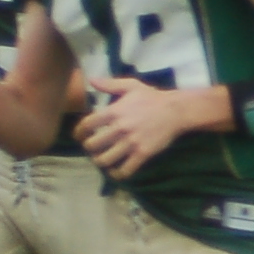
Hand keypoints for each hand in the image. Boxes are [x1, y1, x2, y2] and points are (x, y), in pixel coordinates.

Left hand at [75, 74, 202, 179]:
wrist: (175, 110)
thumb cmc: (152, 97)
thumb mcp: (131, 86)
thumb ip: (109, 84)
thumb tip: (91, 80)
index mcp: (114, 111)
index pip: (87, 124)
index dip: (78, 132)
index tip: (79, 135)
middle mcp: (120, 128)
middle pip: (92, 145)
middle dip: (89, 148)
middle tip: (93, 148)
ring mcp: (131, 143)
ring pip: (105, 160)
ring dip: (100, 161)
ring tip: (101, 159)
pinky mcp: (142, 154)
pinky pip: (125, 170)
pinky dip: (117, 174)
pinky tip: (116, 171)